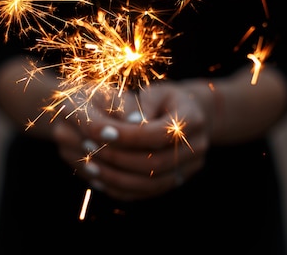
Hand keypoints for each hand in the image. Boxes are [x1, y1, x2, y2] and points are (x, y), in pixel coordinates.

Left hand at [52, 82, 210, 200]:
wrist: (191, 116)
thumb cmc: (165, 100)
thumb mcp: (155, 93)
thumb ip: (141, 106)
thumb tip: (129, 124)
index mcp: (193, 120)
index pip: (158, 135)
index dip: (128, 136)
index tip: (100, 131)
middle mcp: (197, 148)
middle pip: (155, 163)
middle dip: (118, 157)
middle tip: (89, 148)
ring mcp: (189, 169)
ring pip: (151, 184)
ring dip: (117, 177)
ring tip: (89, 166)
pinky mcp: (176, 182)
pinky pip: (147, 193)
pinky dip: (121, 188)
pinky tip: (99, 179)